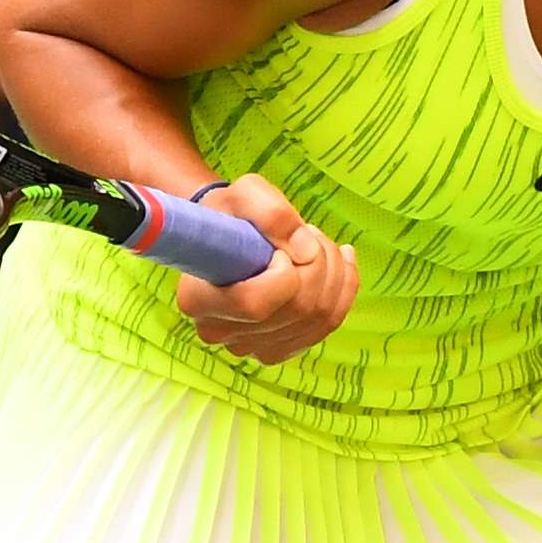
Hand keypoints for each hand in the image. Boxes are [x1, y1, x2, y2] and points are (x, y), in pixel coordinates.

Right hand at [174, 174, 358, 364]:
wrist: (227, 236)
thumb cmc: (230, 214)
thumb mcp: (244, 194)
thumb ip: (272, 213)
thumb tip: (307, 252)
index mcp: (197, 297)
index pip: (254, 304)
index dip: (284, 272)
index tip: (278, 247)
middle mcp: (218, 332)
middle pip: (296, 311)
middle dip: (319, 264)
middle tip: (308, 234)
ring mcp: (248, 346)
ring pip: (319, 320)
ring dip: (335, 274)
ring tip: (318, 245)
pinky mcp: (275, 349)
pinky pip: (327, 326)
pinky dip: (343, 291)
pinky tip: (340, 263)